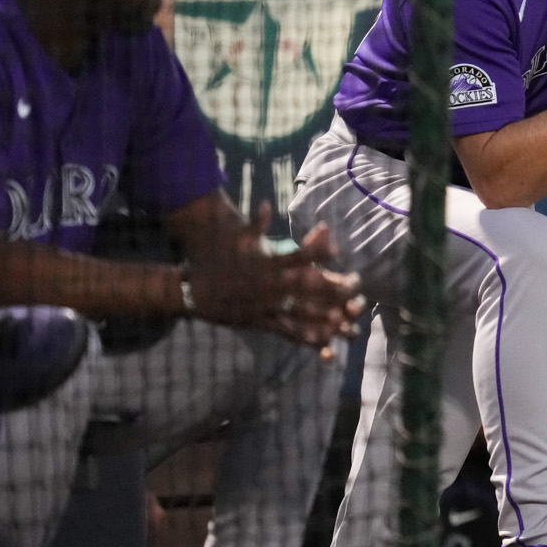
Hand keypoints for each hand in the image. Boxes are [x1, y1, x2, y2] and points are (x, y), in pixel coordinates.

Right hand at [190, 204, 363, 348]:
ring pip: (299, 312)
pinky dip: (304, 336)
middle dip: (331, 288)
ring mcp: (263, 305)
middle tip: (355, 289)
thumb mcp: (234, 240)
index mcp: (266, 263)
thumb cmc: (216, 261)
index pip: (297, 255)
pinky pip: (284, 330)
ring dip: (323, 316)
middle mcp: (268, 285)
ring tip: (346, 321)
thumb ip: (255, 223)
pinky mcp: (258, 321)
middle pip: (306, 286)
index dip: (318, 253)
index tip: (338, 252)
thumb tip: (265, 204)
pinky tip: (322, 342)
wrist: (191, 289)